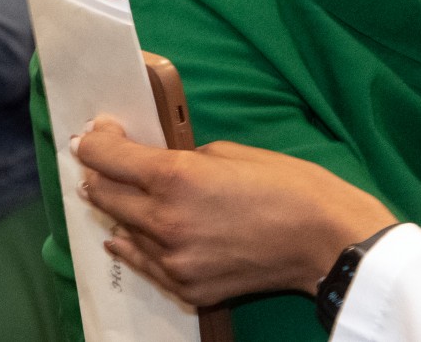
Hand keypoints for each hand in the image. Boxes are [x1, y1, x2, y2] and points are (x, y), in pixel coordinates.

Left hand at [73, 118, 396, 304]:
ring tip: (126, 197)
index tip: (94, 135)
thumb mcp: (236, 153)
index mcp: (177, 178)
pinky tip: (132, 234)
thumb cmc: (292, 187)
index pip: (106, 157)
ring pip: (121, 230)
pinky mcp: (185, 286)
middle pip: (104, 195)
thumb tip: (158, 163)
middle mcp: (164, 221)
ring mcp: (172, 259)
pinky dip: (136, 244)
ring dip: (122, 210)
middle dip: (101, 174)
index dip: (94, 141)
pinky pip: (144, 262)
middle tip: (103, 162)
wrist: (326, 241)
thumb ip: (187, 158)